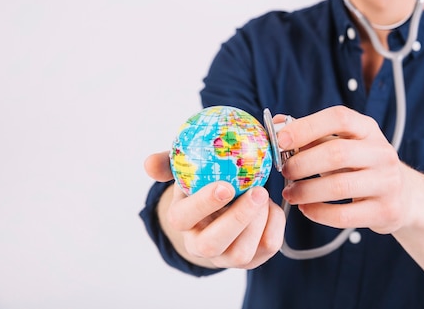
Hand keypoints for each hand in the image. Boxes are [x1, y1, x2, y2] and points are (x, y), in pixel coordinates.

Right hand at [144, 152, 285, 268]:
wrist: (223, 207)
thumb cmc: (203, 185)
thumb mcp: (185, 170)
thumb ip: (167, 163)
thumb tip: (149, 164)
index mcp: (181, 221)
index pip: (182, 219)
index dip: (203, 204)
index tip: (225, 185)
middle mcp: (201, 245)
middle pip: (212, 245)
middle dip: (237, 219)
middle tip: (257, 192)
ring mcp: (227, 257)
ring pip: (241, 252)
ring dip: (258, 222)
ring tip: (263, 195)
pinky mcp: (254, 259)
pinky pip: (268, 246)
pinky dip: (274, 223)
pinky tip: (271, 206)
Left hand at [278, 106, 412, 234]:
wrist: (402, 196)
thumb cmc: (360, 165)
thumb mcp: (342, 143)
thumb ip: (311, 134)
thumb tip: (275, 125)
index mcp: (368, 129)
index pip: (339, 118)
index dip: (307, 127)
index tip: (281, 140)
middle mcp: (382, 152)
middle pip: (337, 153)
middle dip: (302, 164)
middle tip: (284, 172)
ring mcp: (388, 182)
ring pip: (339, 186)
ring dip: (306, 191)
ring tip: (290, 193)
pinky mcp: (386, 211)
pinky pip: (344, 216)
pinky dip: (318, 213)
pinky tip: (306, 208)